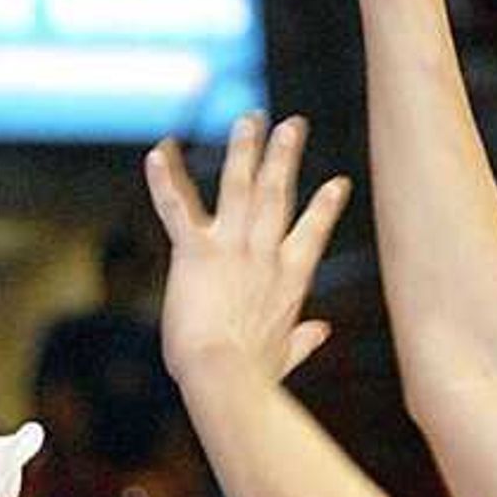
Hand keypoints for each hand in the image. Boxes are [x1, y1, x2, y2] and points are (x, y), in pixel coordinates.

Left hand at [146, 116, 349, 395]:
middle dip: (284, 156)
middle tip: (292, 124)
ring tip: (250, 118)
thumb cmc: (253, 378)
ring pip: (240, 187)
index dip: (325, 208)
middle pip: (278, 195)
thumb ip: (304, 340)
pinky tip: (158, 151)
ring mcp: (232, 249)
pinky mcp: (196, 253)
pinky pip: (178, 208)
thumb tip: (323, 332)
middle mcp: (264, 255)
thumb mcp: (285, 356)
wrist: (227, 378)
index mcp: (289, 280)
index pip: (312, 234)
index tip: (338, 184)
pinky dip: (166, 179)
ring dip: (245, 150)